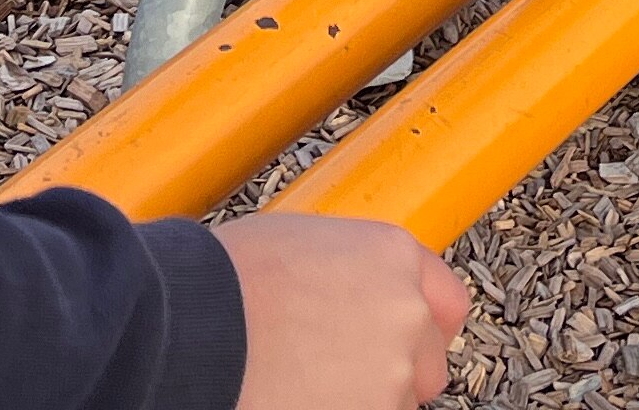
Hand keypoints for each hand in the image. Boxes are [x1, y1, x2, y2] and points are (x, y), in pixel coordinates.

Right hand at [218, 216, 468, 408]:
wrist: (192, 328)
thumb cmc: (225, 282)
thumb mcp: (300, 244)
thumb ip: (352, 271)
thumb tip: (354, 296)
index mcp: (391, 256)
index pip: (446, 301)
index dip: (420, 324)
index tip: (404, 340)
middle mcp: (406, 313)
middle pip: (427, 361)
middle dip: (394, 371)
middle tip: (336, 370)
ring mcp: (392, 376)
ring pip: (394, 403)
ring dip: (361, 399)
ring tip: (300, 385)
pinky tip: (292, 399)